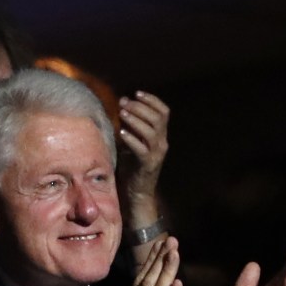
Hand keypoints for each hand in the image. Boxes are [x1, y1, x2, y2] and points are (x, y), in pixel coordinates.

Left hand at [117, 91, 168, 227]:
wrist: (138, 193)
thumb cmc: (133, 166)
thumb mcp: (134, 143)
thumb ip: (132, 127)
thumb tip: (122, 107)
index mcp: (161, 136)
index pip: (164, 112)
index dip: (152, 100)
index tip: (136, 93)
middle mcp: (162, 143)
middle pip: (157, 118)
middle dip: (140, 107)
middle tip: (124, 103)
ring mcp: (156, 154)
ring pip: (151, 131)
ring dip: (136, 119)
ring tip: (122, 113)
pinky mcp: (147, 165)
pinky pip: (141, 148)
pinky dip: (131, 139)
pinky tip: (121, 132)